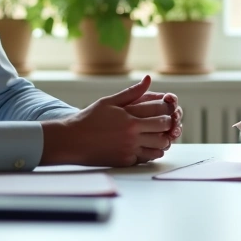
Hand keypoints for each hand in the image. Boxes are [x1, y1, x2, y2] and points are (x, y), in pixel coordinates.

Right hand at [41, 75, 173, 166]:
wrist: (72, 141)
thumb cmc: (89, 119)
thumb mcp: (109, 101)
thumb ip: (132, 92)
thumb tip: (148, 79)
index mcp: (130, 117)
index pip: (159, 110)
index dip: (167, 108)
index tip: (166, 108)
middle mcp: (132, 134)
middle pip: (163, 127)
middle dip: (168, 123)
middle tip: (165, 121)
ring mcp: (130, 149)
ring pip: (160, 145)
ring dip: (163, 139)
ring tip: (158, 134)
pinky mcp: (126, 161)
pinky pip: (148, 157)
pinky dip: (152, 151)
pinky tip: (148, 145)